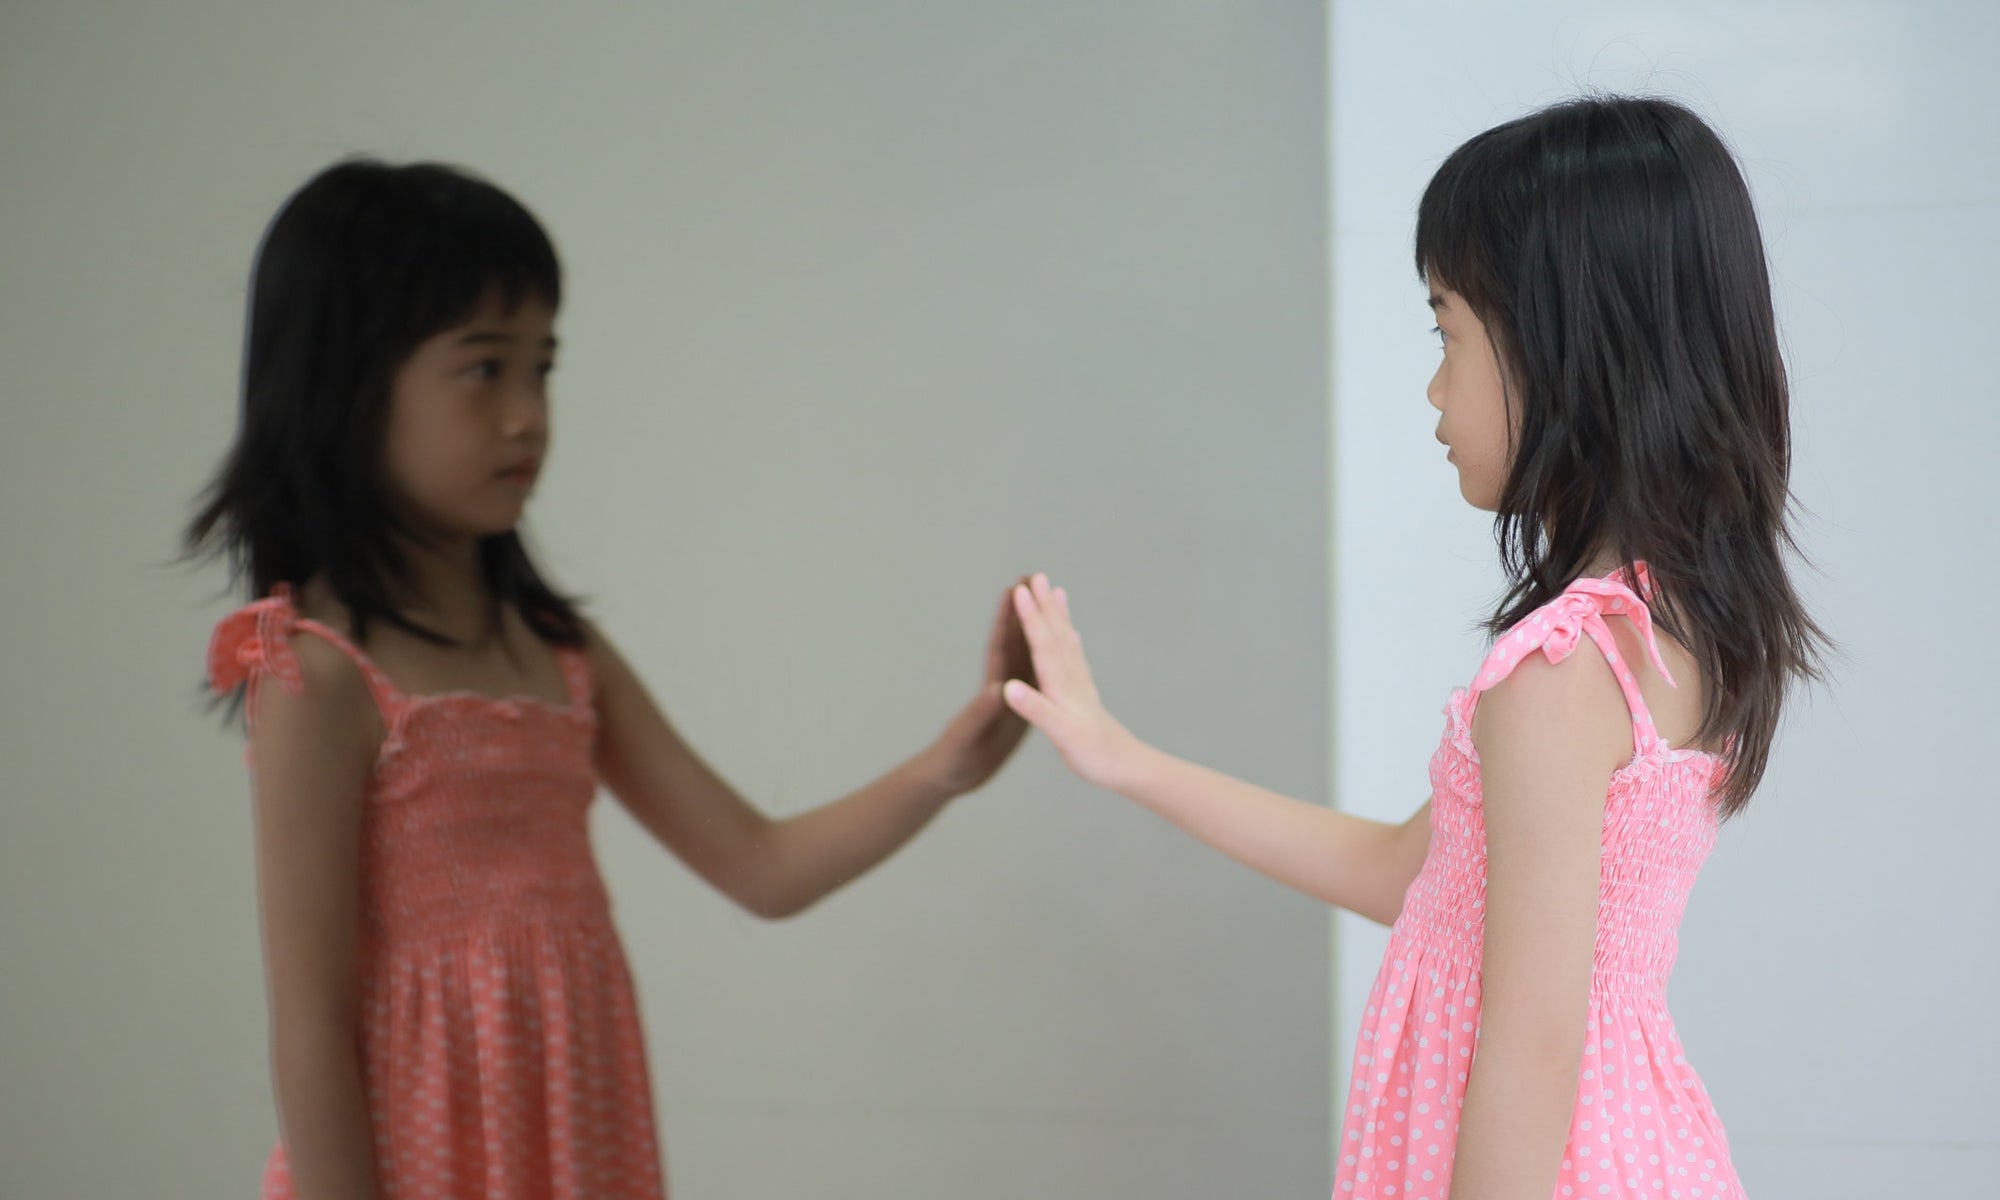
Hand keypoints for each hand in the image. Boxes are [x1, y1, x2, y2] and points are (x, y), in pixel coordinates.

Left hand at [918, 581, 1034, 795]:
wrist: (953, 778)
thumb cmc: (954, 759)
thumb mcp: (967, 738)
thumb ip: (981, 714)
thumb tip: (996, 689)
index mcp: (989, 689)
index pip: (999, 646)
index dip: (1006, 618)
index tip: (1016, 587)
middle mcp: (1000, 685)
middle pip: (1015, 641)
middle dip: (1025, 611)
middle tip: (1038, 578)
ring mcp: (1011, 696)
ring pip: (1029, 657)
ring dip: (1039, 631)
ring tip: (1053, 604)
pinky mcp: (1019, 711)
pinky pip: (1037, 680)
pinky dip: (1048, 665)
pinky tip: (1062, 654)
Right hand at [1000, 573, 1144, 790]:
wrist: (1125, 766)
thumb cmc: (1093, 754)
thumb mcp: (1061, 735)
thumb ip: (1037, 710)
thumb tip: (1010, 688)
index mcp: (1060, 685)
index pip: (1042, 644)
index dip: (1030, 617)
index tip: (1020, 590)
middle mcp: (1072, 678)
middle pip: (1056, 634)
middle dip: (1044, 605)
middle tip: (1037, 575)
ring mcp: (1080, 684)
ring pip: (1067, 641)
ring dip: (1059, 616)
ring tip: (1056, 591)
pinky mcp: (1085, 694)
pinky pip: (1075, 657)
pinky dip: (1070, 640)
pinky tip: (1072, 634)